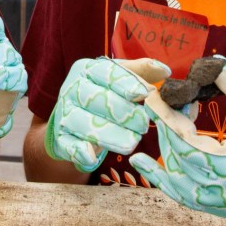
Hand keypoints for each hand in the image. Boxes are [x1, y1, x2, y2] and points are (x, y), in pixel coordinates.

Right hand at [46, 56, 170, 172]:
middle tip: (144, 125)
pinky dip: (77, 151)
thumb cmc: (105, 93)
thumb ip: (142, 71)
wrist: (72, 117)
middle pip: (97, 99)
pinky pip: (68, 144)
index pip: (107, 73)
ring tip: (132, 143)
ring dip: (109, 135)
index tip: (145, 94)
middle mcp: (72, 89)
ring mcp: (64, 113)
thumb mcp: (121, 77)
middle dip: (123, 113)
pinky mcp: (60, 137)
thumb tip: (165, 71)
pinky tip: (89, 156)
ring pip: (84, 123)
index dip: (126, 83)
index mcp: (88, 70)